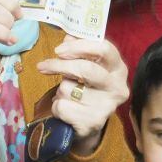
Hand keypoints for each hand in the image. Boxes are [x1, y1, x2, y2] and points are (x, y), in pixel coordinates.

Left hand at [36, 36, 128, 155]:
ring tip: (67, 95)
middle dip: (60, 66)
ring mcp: (106, 107)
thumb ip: (79, 49)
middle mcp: (117, 87)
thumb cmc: (87, 89)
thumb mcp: (87, 66)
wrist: (89, 124)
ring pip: (69, 88)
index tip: (59, 49)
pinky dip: (57, 106)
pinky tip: (66, 109)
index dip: (79, 46)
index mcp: (118, 69)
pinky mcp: (91, 122)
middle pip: (86, 69)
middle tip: (43, 66)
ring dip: (60, 90)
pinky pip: (62, 107)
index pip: (104, 49)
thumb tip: (68, 37)